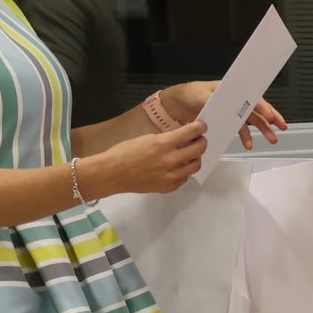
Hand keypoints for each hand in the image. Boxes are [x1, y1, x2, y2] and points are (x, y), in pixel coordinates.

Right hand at [88, 122, 207, 196]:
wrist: (111, 173)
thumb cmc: (123, 154)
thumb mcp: (147, 138)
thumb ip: (167, 138)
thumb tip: (183, 136)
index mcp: (163, 144)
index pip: (192, 132)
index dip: (200, 127)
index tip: (202, 126)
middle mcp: (170, 160)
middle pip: (199, 149)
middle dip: (201, 141)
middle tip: (198, 140)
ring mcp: (171, 175)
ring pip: (196, 165)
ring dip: (195, 157)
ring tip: (189, 154)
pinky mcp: (169, 186)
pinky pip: (185, 177)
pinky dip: (184, 171)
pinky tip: (177, 167)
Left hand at [163, 84, 286, 149]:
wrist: (175, 104)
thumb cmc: (188, 94)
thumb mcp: (198, 95)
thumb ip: (210, 100)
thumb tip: (221, 106)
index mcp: (231, 90)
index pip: (250, 97)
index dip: (262, 106)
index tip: (269, 116)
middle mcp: (234, 100)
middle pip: (256, 109)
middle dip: (271, 118)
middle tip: (282, 126)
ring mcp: (231, 111)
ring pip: (252, 120)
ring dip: (263, 130)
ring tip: (272, 139)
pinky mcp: (226, 121)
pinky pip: (240, 129)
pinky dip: (245, 137)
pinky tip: (248, 144)